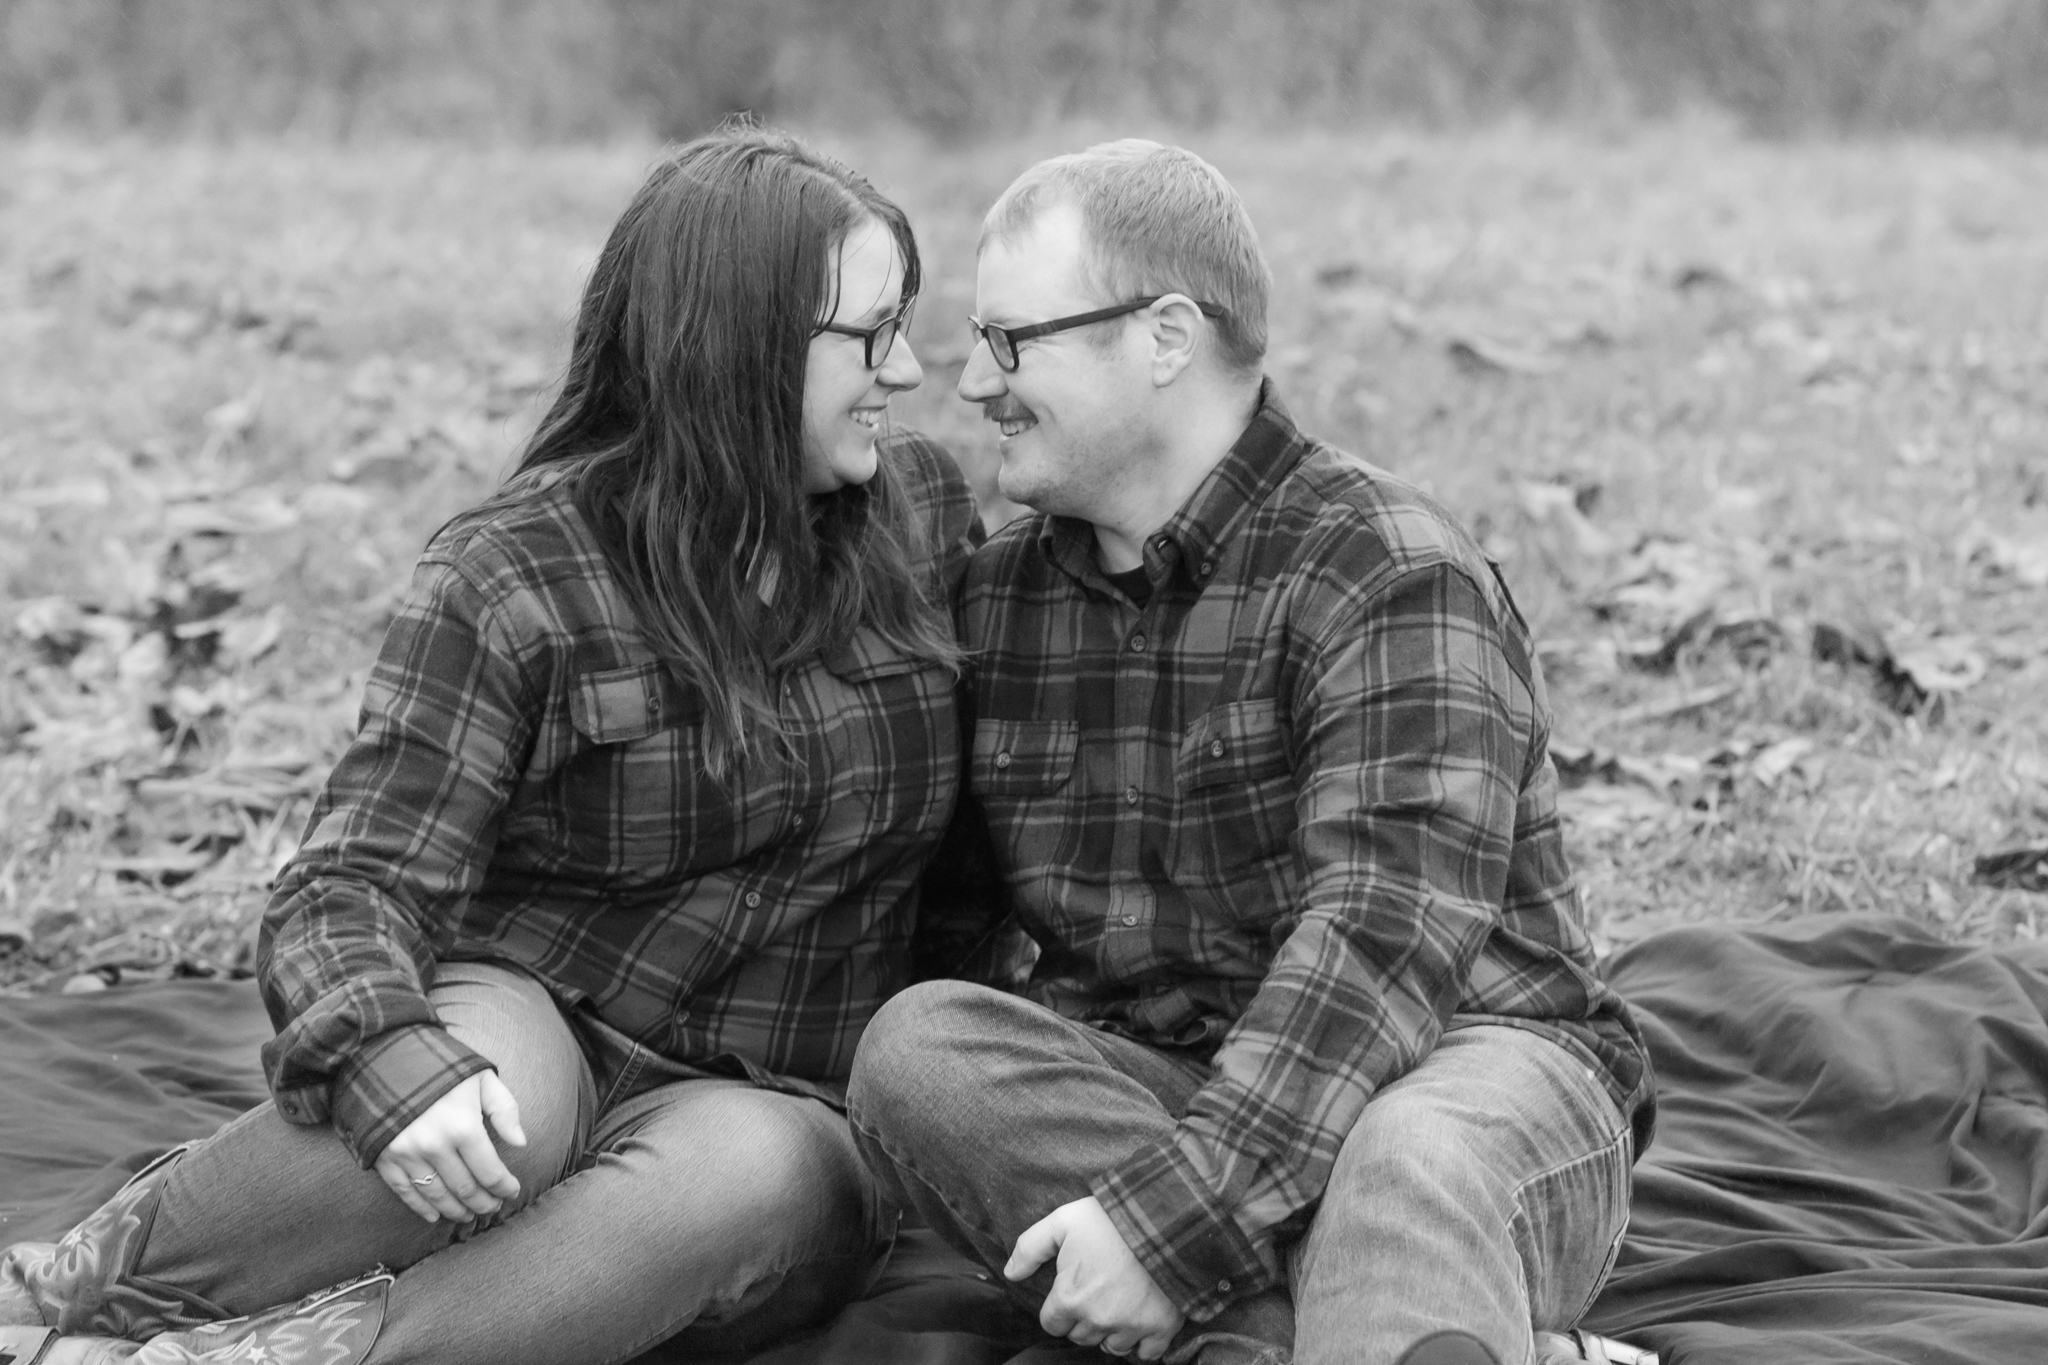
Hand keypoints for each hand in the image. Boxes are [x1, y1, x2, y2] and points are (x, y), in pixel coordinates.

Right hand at [372, 1071, 525, 1223]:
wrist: (385, 1055)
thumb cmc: (441, 1065)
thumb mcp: (481, 1077)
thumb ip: (505, 1109)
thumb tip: (521, 1142)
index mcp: (463, 1126)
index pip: (490, 1172)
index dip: (504, 1187)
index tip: (512, 1191)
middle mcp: (434, 1146)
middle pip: (465, 1189)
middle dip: (483, 1203)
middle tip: (493, 1207)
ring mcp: (406, 1154)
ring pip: (437, 1196)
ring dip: (456, 1211)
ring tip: (470, 1215)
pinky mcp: (384, 1158)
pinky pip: (405, 1193)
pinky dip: (421, 1208)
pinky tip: (435, 1216)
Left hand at [1005, 1196, 1184, 1360]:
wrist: (1165, 1219)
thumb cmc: (1111, 1218)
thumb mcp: (1063, 1220)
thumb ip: (1031, 1247)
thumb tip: (1010, 1273)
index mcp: (1070, 1298)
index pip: (1051, 1324)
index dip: (1059, 1308)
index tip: (1071, 1292)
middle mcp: (1097, 1320)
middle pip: (1080, 1336)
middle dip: (1084, 1320)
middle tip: (1096, 1293)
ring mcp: (1129, 1327)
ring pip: (1111, 1347)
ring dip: (1111, 1331)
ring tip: (1119, 1305)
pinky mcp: (1160, 1328)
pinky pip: (1146, 1354)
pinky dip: (1144, 1342)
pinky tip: (1142, 1320)